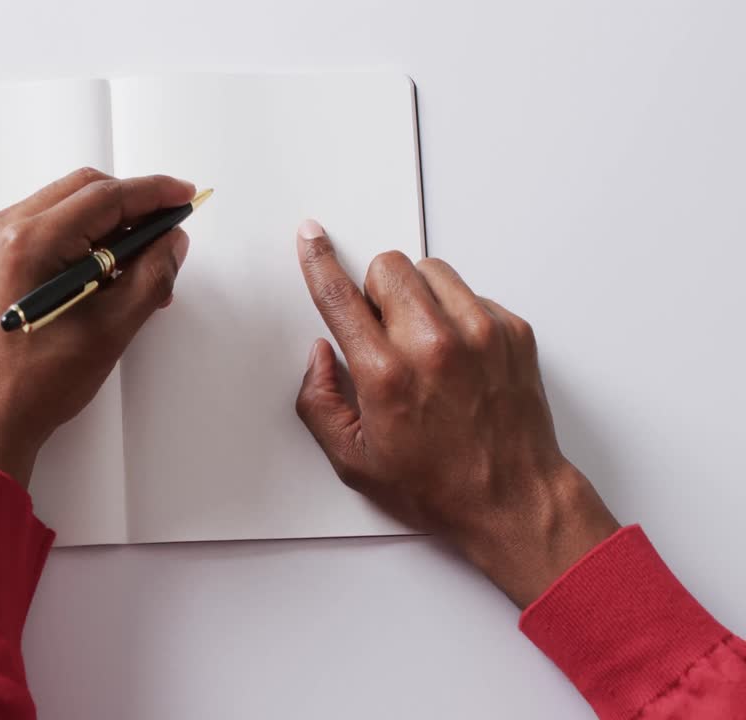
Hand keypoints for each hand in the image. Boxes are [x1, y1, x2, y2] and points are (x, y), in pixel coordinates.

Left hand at [0, 168, 195, 486]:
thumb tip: (173, 240)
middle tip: (168, 232)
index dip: (152, 193)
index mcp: (30, 242)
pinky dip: (87, 240)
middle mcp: (7, 231)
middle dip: (133, 206)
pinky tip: (112, 273)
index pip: (105, 197)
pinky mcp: (0, 258)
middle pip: (86, 190)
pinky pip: (53, 227)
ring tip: (144, 266)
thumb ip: (151, 275)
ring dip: (112, 225)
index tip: (184, 196)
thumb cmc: (39, 382)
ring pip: (70, 205)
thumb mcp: (111, 328)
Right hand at [292, 219, 619, 606]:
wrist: (513, 499)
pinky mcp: (513, 330)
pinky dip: (455, 312)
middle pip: (388, 266)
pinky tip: (456, 355)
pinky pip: (470, 292)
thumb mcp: (353, 460)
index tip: (312, 236)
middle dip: (375, 289)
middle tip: (382, 331)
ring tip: (422, 342)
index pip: (340, 297)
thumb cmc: (437, 484)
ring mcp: (480, 332)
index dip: (319, 261)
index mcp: (387, 375)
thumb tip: (319, 356)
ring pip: (431, 269)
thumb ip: (319, 402)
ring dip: (416, 295)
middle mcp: (434, 344)